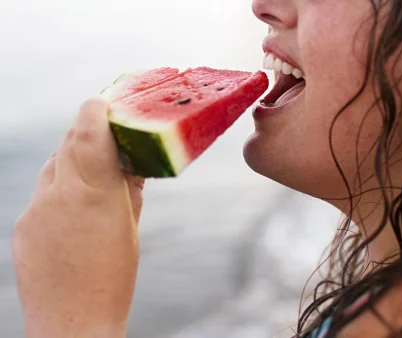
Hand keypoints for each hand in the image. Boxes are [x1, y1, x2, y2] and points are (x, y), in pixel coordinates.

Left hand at [11, 98, 144, 337]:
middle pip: (68, 143)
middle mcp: (57, 195)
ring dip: (74, 160)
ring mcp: (34, 211)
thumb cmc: (112, 281)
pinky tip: (77, 209)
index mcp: (92, 194)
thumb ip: (128, 191)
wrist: (72, 326)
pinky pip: (42, 193)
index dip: (97, 110)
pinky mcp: (22, 226)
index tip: (108, 101)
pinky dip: (60, 188)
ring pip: (54, 166)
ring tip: (97, 174)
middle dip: (89, 133)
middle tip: (110, 132)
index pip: (87, 132)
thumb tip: (133, 164)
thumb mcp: (130, 231)